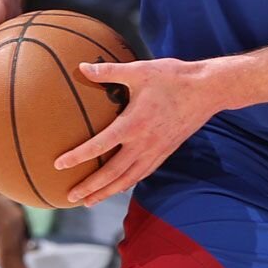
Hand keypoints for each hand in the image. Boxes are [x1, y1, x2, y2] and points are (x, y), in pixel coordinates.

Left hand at [53, 56, 216, 204]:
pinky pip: (143, 173)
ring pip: (128, 179)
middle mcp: (144, 143)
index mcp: (133, 124)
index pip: (100, 145)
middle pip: (112, 173)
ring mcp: (156, 150)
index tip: (59, 165)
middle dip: (90, 187)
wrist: (208, 89)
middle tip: (70, 196)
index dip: (78, 156)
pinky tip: (119, 187)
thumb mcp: (140, 71)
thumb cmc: (173, 77)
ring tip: (89, 201)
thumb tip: (82, 66)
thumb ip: (109, 71)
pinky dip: (127, 184)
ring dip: (107, 192)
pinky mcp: (166, 151)